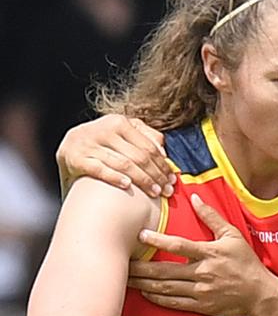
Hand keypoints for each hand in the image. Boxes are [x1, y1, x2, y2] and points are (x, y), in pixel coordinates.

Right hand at [56, 114, 173, 197]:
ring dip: (143, 180)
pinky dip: (115, 177)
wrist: (66, 150)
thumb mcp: (121, 135)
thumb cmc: (102, 146)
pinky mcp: (74, 158)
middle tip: (167, 190)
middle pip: (139, 156)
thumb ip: (144, 137)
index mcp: (118, 122)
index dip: (163, 164)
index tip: (172, 179)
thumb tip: (164, 151)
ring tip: (154, 192)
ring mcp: (88, 144)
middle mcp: (103, 130)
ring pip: (124, 164)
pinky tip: (128, 186)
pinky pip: (100, 169)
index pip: (148, 146)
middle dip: (156, 175)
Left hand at [129, 194, 277, 315]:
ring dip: (144, 284)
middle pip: (165, 271)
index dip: (158, 240)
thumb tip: (195, 197)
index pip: (179, 246)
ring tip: (127, 278)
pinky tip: (145, 293)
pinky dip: (157, 298)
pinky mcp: (200, 306)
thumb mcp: (232, 235)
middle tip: (123, 263)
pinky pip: (173, 303)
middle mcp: (202, 273)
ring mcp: (200, 291)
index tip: (141, 235)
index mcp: (210, 253)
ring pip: (165, 288)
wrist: (258, 294)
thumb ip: (211, 216)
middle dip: (141, 269)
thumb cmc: (245, 262)